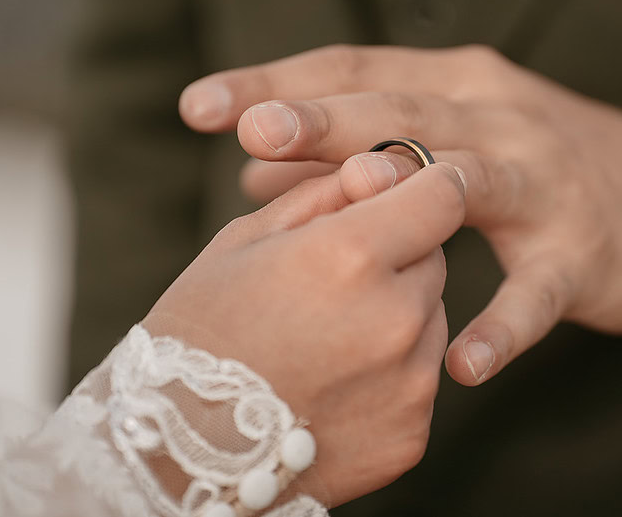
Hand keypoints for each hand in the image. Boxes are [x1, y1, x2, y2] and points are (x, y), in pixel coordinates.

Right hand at [146, 160, 467, 506]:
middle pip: (436, 256)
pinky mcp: (413, 433)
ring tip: (326, 339)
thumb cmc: (200, 331)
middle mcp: (395, 317)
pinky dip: (392, 373)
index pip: (442, 195)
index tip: (402, 194)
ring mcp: (411, 383)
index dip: (424, 188)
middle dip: (399, 255)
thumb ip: (325, 193)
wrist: (178, 457)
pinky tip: (333, 384)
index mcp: (350, 255)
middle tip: (334, 282)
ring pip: (432, 317)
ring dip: (398, 314)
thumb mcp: (245, 240)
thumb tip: (385, 164)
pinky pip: (421, 377)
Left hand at [179, 45, 621, 386]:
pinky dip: (504, 327)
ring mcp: (544, 184)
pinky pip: (538, 294)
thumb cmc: (535, 167)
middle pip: (402, 112)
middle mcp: (498, 119)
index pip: (357, 72)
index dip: (280, 82)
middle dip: (325, 120)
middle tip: (250, 130)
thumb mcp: (450, 135)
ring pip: (466, 180)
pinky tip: (464, 364)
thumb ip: (357, 149)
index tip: (201, 104)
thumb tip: (252, 168)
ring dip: (406, 194)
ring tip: (341, 218)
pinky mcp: (581, 254)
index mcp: (457, 86)